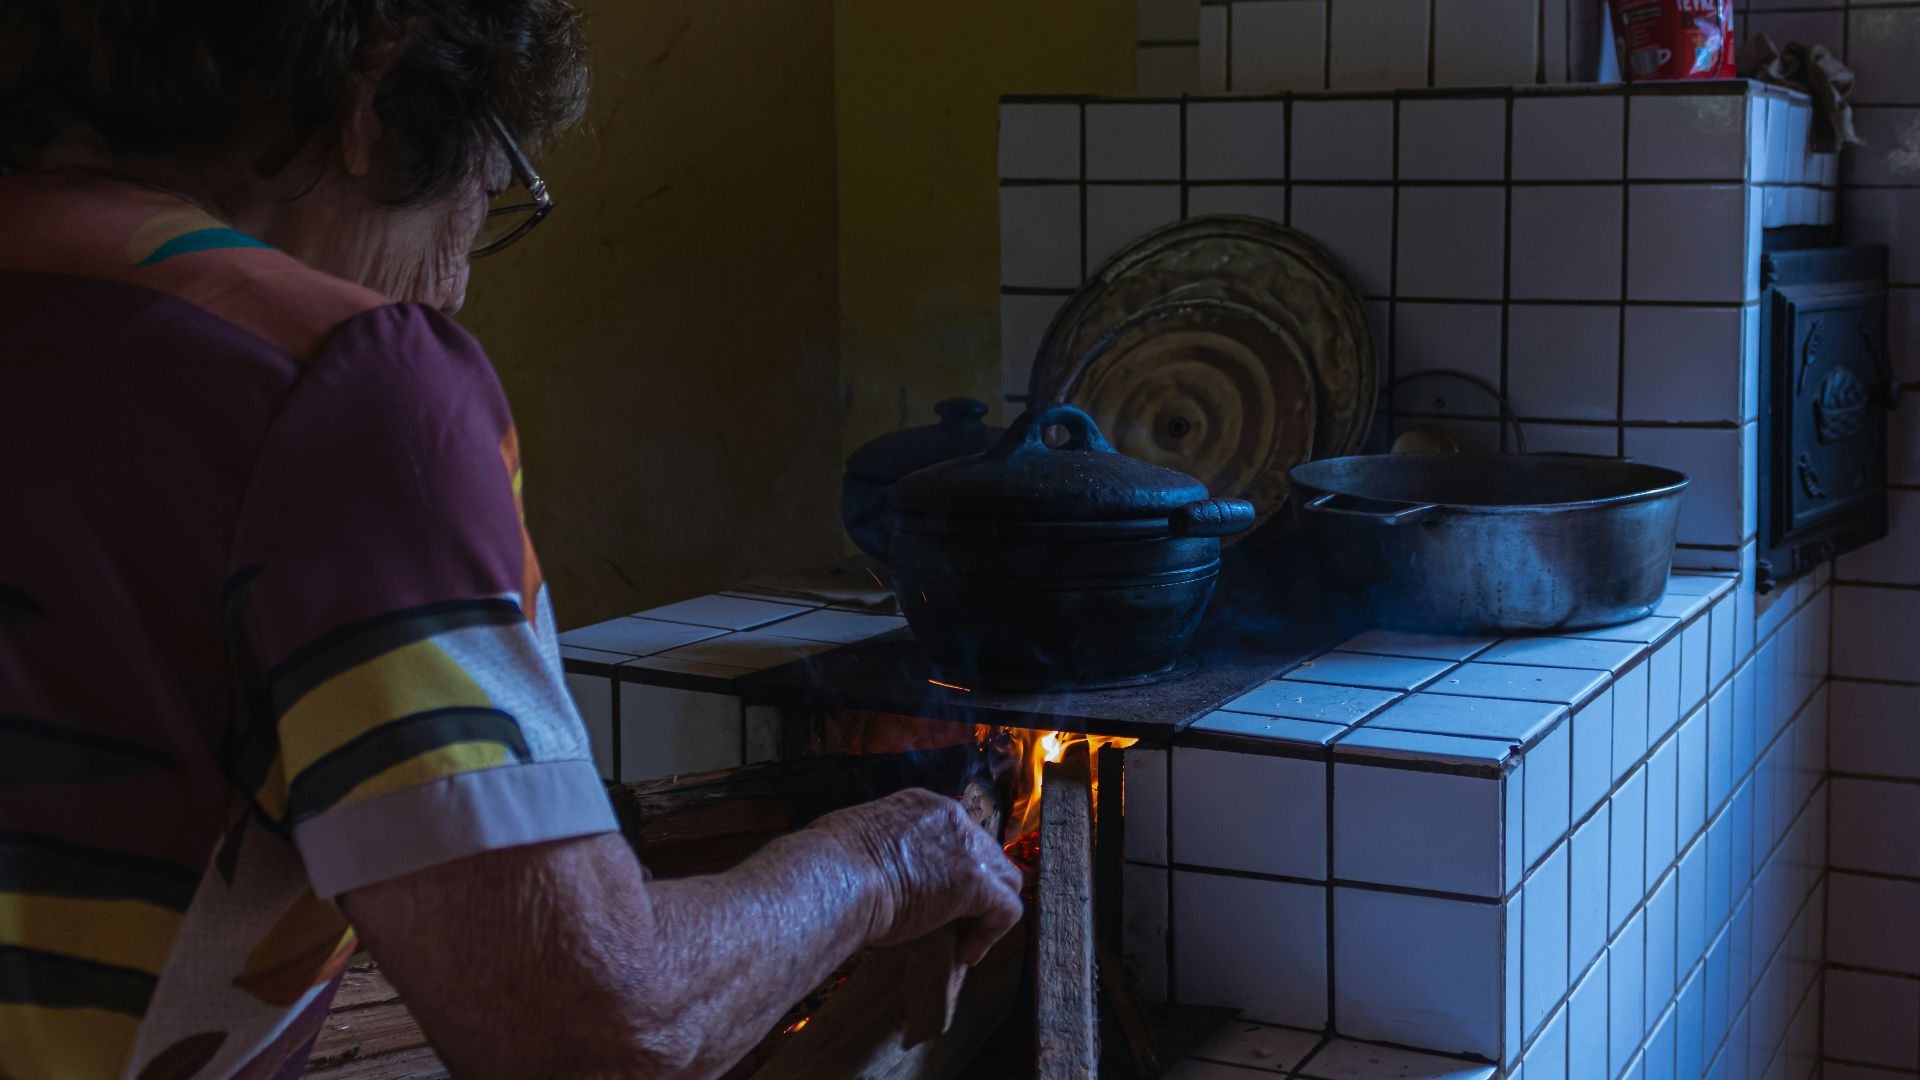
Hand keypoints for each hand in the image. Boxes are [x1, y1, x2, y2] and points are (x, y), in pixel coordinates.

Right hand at [809, 788, 1024, 965]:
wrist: (835, 876)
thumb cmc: (826, 865)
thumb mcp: (852, 840)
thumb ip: (875, 850)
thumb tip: (867, 872)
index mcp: (921, 804)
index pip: (956, 834)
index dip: (951, 867)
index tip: (934, 896)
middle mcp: (951, 817)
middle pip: (986, 853)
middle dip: (976, 886)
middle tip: (954, 919)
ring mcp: (968, 848)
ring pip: (1004, 878)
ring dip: (987, 909)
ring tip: (962, 939)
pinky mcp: (977, 884)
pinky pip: (1006, 910)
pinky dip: (991, 934)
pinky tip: (965, 953)